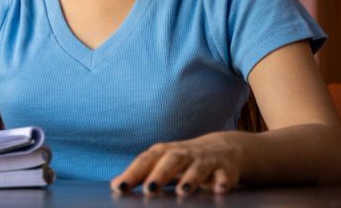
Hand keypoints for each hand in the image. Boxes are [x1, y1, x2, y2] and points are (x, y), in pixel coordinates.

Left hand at [110, 132, 242, 195]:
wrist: (223, 148)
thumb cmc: (184, 160)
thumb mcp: (162, 163)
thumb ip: (141, 174)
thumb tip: (115, 185)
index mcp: (164, 152)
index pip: (146, 161)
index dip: (133, 174)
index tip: (119, 188)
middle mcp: (184, 154)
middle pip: (170, 160)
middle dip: (160, 174)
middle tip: (149, 190)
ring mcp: (205, 161)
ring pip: (197, 168)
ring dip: (190, 179)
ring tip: (182, 192)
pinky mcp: (225, 170)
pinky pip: (224, 175)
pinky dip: (222, 182)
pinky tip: (219, 190)